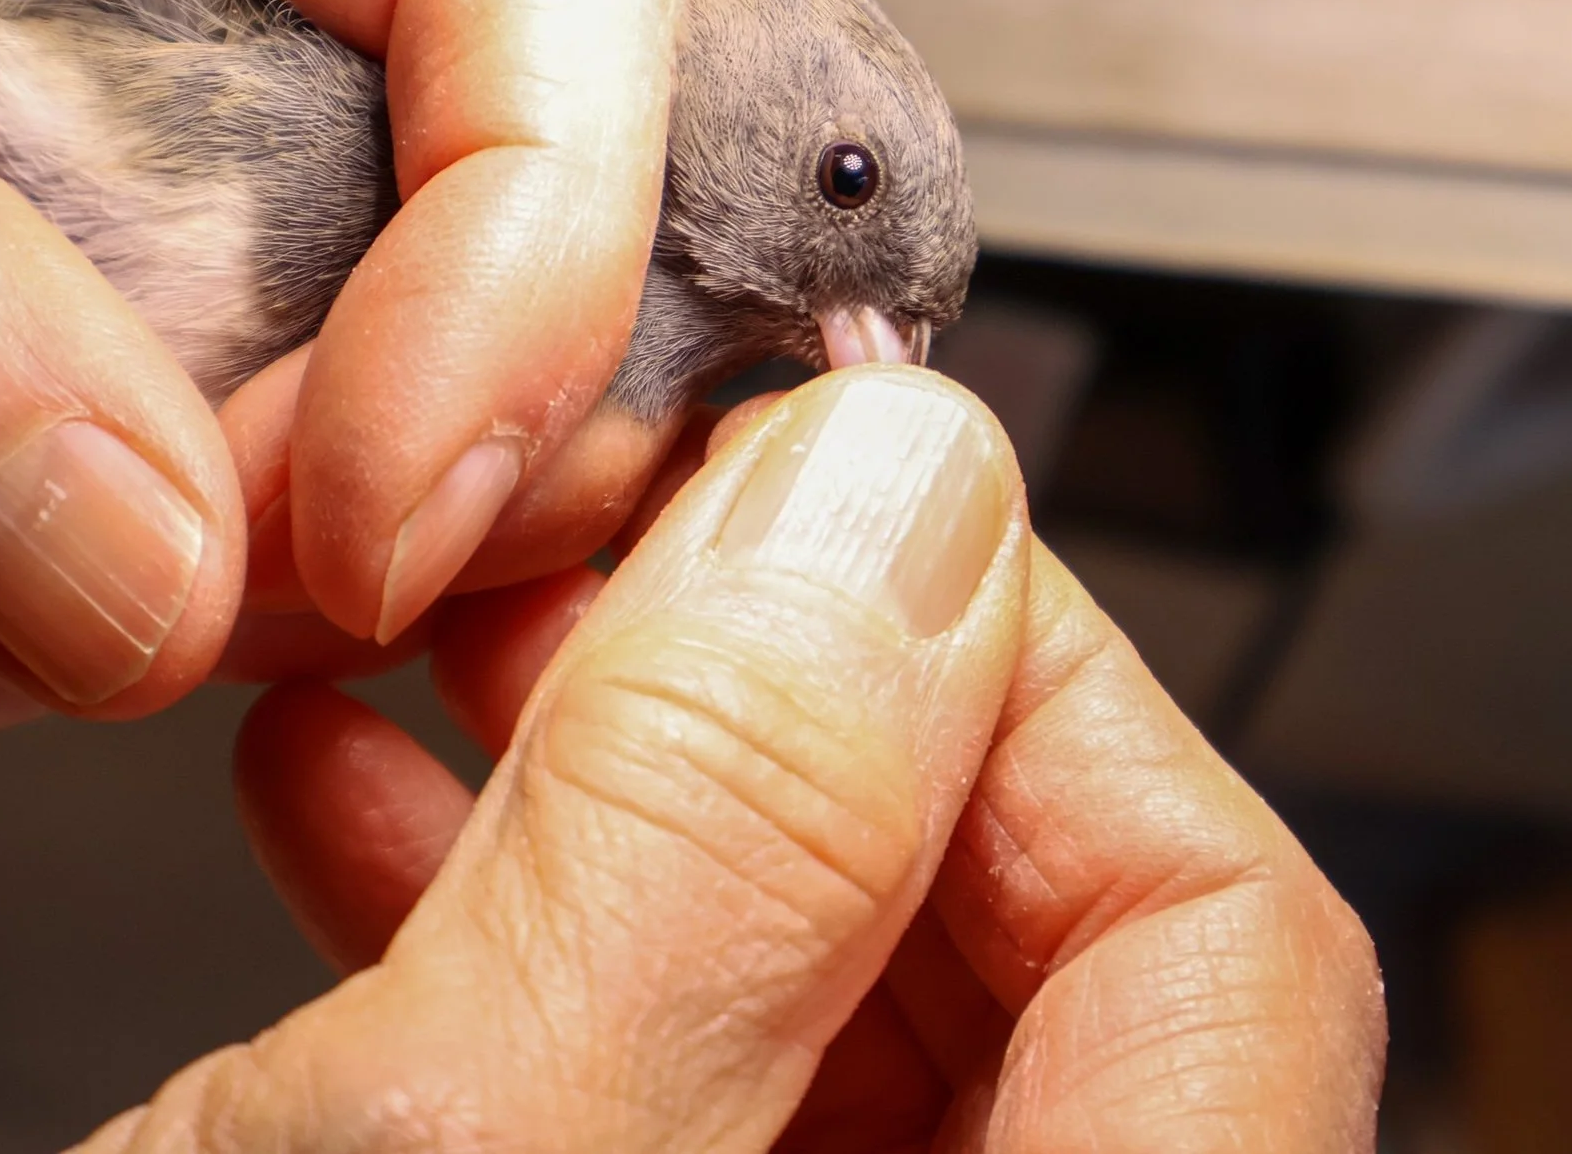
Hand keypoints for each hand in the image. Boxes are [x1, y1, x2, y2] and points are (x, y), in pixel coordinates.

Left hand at [0, 0, 703, 738]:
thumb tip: (137, 587)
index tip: (368, 525)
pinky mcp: (149, 238)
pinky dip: (71, 600)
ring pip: (411, 378)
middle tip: (133, 610)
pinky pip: (240, 464)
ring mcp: (220, 71)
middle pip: (544, 194)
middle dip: (387, 464)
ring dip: (201, 572)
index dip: (540, 251)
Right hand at [112, 369, 1381, 1151]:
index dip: (1014, 661)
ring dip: (625, 774)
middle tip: (604, 534)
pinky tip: (351, 797)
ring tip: (450, 621)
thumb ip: (715, 833)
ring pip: (814, 984)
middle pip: (1023, 931)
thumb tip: (893, 498)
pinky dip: (527, 921)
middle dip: (781, 687)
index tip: (810, 505)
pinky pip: (659, 1072)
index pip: (1220, 925)